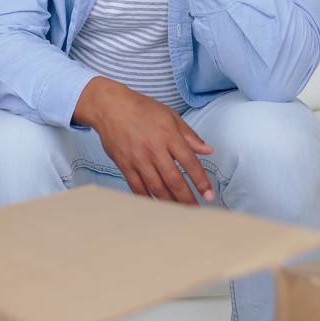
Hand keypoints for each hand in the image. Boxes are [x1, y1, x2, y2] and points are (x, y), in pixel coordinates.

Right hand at [73, 79, 214, 205]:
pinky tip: (156, 207)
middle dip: (187, 199)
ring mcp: (138, 159)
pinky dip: (148, 198)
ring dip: (170, 203)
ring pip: (156, 187)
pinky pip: (137, 187)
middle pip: (174, 180)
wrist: (110, 107)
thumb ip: (190, 135)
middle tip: (196, 211)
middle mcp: (154, 149)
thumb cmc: (142, 109)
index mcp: (169, 136)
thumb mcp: (170, 116)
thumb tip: (208, 150)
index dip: (201, 181)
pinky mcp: (124, 165)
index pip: (190, 162)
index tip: (209, 195)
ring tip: (180, 213)